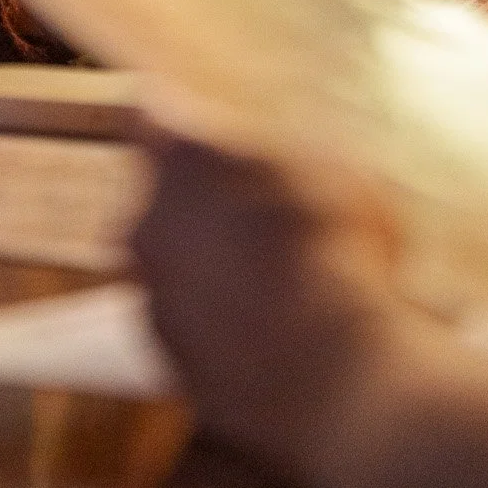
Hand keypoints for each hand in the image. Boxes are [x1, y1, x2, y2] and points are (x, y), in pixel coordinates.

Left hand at [131, 133, 403, 487]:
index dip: (173, 107)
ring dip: (208, 264)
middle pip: (158, 194)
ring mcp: (150, 298)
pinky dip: (218, 323)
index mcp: (183, 161)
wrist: (337, 379)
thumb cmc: (341, 257)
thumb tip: (293, 155)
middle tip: (258, 205)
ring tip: (276, 278)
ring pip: (171, 264)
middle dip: (198, 197)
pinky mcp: (168, 360)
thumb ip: (294, 153)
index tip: (192, 110)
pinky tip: (272, 331)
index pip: (152, 111)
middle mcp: (146, 224)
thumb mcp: (339, 171)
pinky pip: (189, 324)